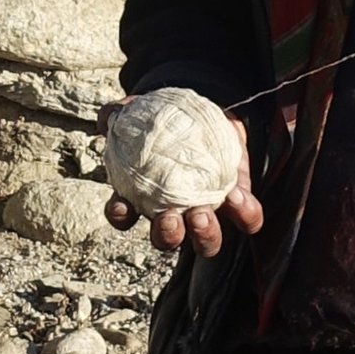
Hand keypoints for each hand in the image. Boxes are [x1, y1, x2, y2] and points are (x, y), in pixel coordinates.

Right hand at [102, 110, 263, 260]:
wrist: (210, 115)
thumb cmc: (167, 119)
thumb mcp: (142, 111)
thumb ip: (121, 114)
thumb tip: (109, 116)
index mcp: (144, 196)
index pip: (124, 216)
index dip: (120, 216)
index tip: (122, 205)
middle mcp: (175, 213)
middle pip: (166, 240)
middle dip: (166, 235)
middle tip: (169, 217)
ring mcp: (207, 212)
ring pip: (205, 242)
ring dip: (204, 236)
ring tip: (201, 215)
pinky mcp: (238, 204)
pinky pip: (245, 220)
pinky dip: (244, 214)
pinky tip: (236, 195)